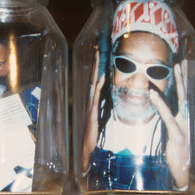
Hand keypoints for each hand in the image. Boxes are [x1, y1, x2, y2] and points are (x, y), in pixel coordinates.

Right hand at [81, 50, 104, 172]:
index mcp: (93, 101)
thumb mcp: (99, 119)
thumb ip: (101, 110)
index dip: (97, 68)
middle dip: (96, 63)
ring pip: (94, 83)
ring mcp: (91, 104)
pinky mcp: (92, 111)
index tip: (100, 55)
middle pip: (93, 77)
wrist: (87, 147)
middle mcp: (91, 100)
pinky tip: (100, 77)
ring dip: (96, 70)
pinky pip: (96, 96)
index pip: (96, 81)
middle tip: (98, 48)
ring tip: (98, 55)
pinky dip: (98, 86)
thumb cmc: (94, 135)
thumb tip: (106, 103)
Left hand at [148, 59, 189, 188]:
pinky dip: (161, 105)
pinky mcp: (177, 135)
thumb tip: (162, 115)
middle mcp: (185, 120)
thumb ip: (168, 125)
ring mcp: (183, 126)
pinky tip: (154, 94)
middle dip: (183, 77)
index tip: (180, 66)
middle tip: (181, 61)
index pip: (183, 97)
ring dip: (177, 84)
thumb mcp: (172, 137)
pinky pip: (168, 117)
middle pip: (185, 94)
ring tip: (174, 69)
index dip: (182, 81)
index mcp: (183, 120)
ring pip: (180, 101)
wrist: (182, 171)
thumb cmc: (176, 155)